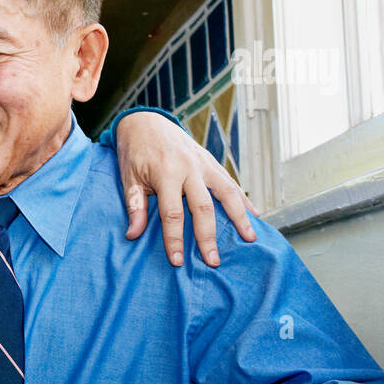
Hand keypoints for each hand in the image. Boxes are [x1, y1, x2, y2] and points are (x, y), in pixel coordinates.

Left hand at [115, 111, 258, 266]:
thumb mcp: (128, 178)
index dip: (175, 239)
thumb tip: (133, 234)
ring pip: (227, 193)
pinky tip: (255, 215)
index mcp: (166, 174)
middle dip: (208, 237)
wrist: (146, 122)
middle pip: (203, 207)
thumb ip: (134, 206)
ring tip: (250, 239)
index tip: (177, 261)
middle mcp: (189, 168)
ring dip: (240, 217)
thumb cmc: (135, 153)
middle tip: (213, 261)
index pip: (172, 213)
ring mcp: (204, 164)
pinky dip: (244, 199)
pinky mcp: (212, 161)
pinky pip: (231, 182)